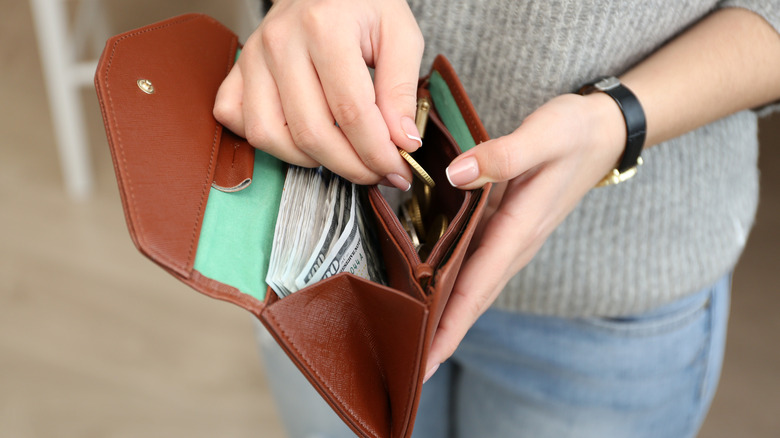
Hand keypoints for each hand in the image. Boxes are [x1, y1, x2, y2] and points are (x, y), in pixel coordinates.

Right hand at [213, 0, 423, 190]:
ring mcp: (253, 57)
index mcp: (324, 27)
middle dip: (351, 166)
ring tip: (342, 155)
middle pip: (312, 132)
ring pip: (270, 136)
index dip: (377, 152)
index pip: (351, 113)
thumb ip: (402, 90)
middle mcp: (280, 42)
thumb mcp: (400, 35)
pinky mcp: (238, 70)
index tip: (398, 168)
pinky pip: (237, 121)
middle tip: (377, 171)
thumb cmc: (363, 5)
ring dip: (310, 161)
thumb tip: (403, 143)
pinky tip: (298, 137)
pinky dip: (266, 141)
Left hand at [424, 92, 627, 380]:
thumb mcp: (544, 135)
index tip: (427, 359)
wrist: (602, 131)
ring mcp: (513, 238)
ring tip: (416, 340)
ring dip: (447, 316)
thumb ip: (503, 155)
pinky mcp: (508, 227)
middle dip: (443, 335)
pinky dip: (455, 286)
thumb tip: (458, 174)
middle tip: (410, 366)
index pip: (477, 287)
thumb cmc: (574, 132)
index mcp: (521, 228)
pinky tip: (433, 292)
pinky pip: (476, 265)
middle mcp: (516, 243)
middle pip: (473, 299)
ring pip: (475, 286)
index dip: (450, 326)